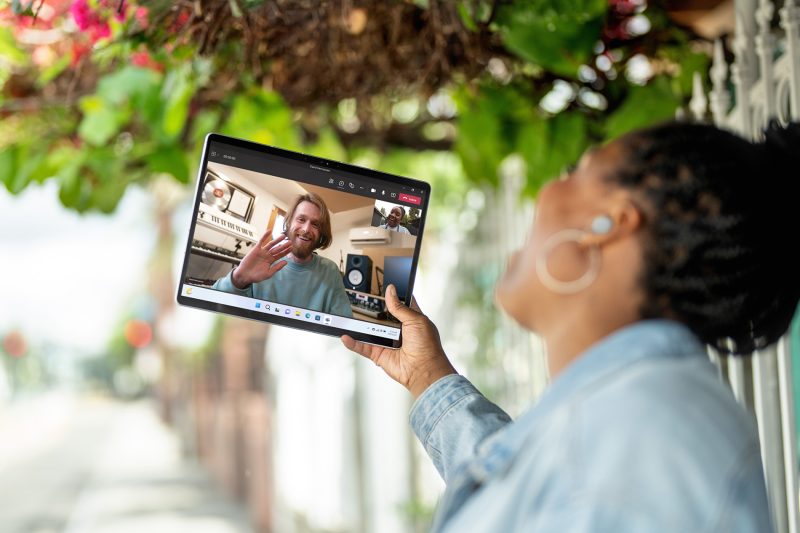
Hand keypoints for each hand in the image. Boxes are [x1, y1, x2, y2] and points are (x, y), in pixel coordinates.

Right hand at [232, 233, 292, 288]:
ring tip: (283, 236)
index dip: (286, 251)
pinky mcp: (256, 249)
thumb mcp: (269, 273)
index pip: (280, 255)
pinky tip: (269, 231)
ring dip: (277, 240)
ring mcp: (262, 252)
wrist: (245, 275)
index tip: (292, 248)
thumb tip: (286, 262)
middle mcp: (267, 255)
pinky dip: (265, 236)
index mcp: (271, 261)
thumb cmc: (256, 276)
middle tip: (290, 241)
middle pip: (277, 249)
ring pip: (271, 244)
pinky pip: (261, 241)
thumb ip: (277, 267)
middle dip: (284, 245)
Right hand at [341, 284, 455, 397]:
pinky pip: (363, 347)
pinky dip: (353, 342)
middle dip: (369, 308)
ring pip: (368, 331)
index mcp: (409, 318)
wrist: (424, 370)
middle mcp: (397, 329)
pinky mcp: (379, 354)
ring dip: (357, 325)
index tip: (379, 284)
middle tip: (356, 298)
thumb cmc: (427, 346)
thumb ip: (400, 307)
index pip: (397, 302)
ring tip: (344, 316)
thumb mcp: (416, 320)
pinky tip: (345, 336)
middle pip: (379, 315)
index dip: (390, 294)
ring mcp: (386, 341)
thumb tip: (390, 291)